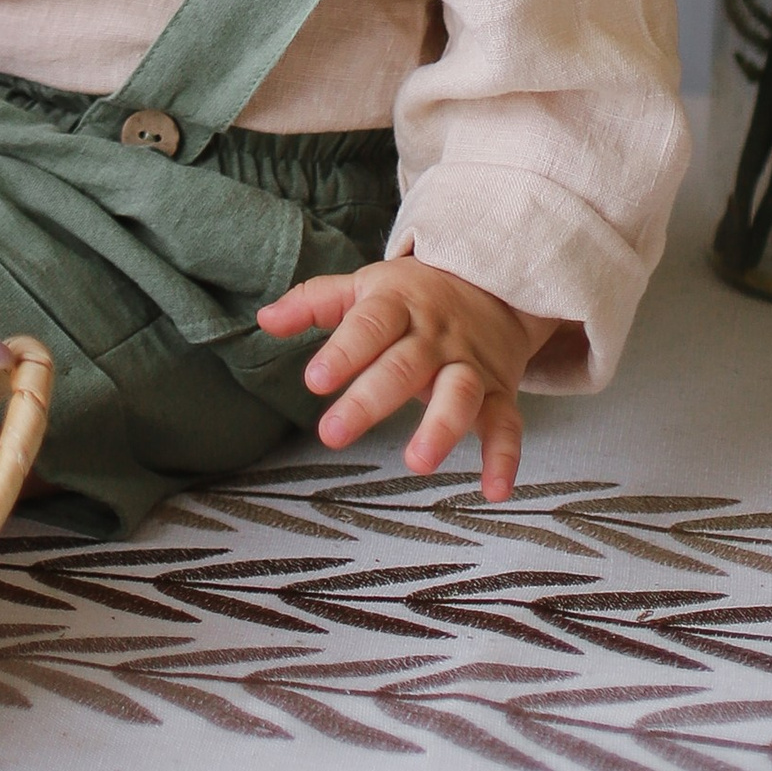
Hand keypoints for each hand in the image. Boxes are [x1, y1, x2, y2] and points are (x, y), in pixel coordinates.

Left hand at [257, 257, 560, 502]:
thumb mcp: (363, 287)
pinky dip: (505, 457)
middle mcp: (434, 336)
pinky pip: (508, 424)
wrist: (492, 280)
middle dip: (369, 401)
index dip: (342, 352)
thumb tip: (264, 320)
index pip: (367, 326)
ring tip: (416, 463)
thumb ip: (314, 303)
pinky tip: (494, 490)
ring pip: (458, 393)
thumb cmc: (412, 294)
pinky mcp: (499, 391)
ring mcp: (469, 364)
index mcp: (396, 305)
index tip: (314, 380)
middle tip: (332, 434)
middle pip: (403, 366)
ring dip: (441, 428)